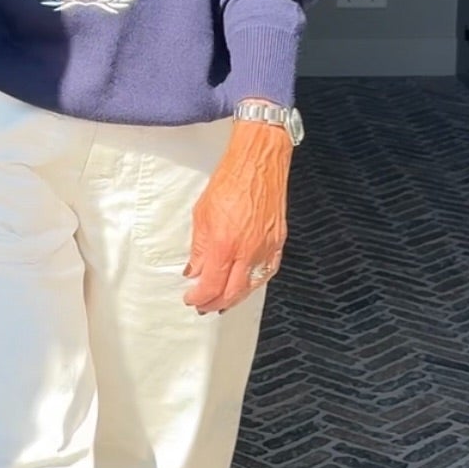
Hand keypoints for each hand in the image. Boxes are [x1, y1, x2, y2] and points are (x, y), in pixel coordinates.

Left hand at [184, 117, 291, 313]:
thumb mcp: (202, 214)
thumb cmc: (232, 180)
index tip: (191, 297)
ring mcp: (265, 248)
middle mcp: (247, 251)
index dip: (198, 297)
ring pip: (251, 287)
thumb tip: (194, 269)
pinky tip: (245, 284)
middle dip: (214, 303)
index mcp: (224, 244)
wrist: (258, 163)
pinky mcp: (277, 243)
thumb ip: (198, 247)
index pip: (210, 285)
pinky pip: (266, 272)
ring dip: (234, 297)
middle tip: (203, 305)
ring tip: (222, 299)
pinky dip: (253, 283)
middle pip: (231, 293)